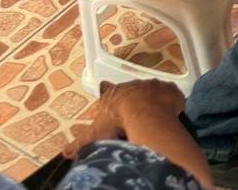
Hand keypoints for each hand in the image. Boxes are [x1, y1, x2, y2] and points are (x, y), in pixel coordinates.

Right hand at [62, 80, 184, 157]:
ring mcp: (154, 85)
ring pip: (153, 91)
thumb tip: (65, 153)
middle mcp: (134, 85)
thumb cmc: (117, 121)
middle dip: (132, 99)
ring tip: (153, 114)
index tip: (106, 88)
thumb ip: (79, 143)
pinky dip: (171, 102)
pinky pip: (171, 95)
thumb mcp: (94, 134)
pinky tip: (171, 111)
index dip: (107, 92)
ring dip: (153, 100)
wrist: (146, 112)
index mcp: (114, 94)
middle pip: (132, 91)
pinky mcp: (171, 90)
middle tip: (134, 113)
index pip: (107, 91)